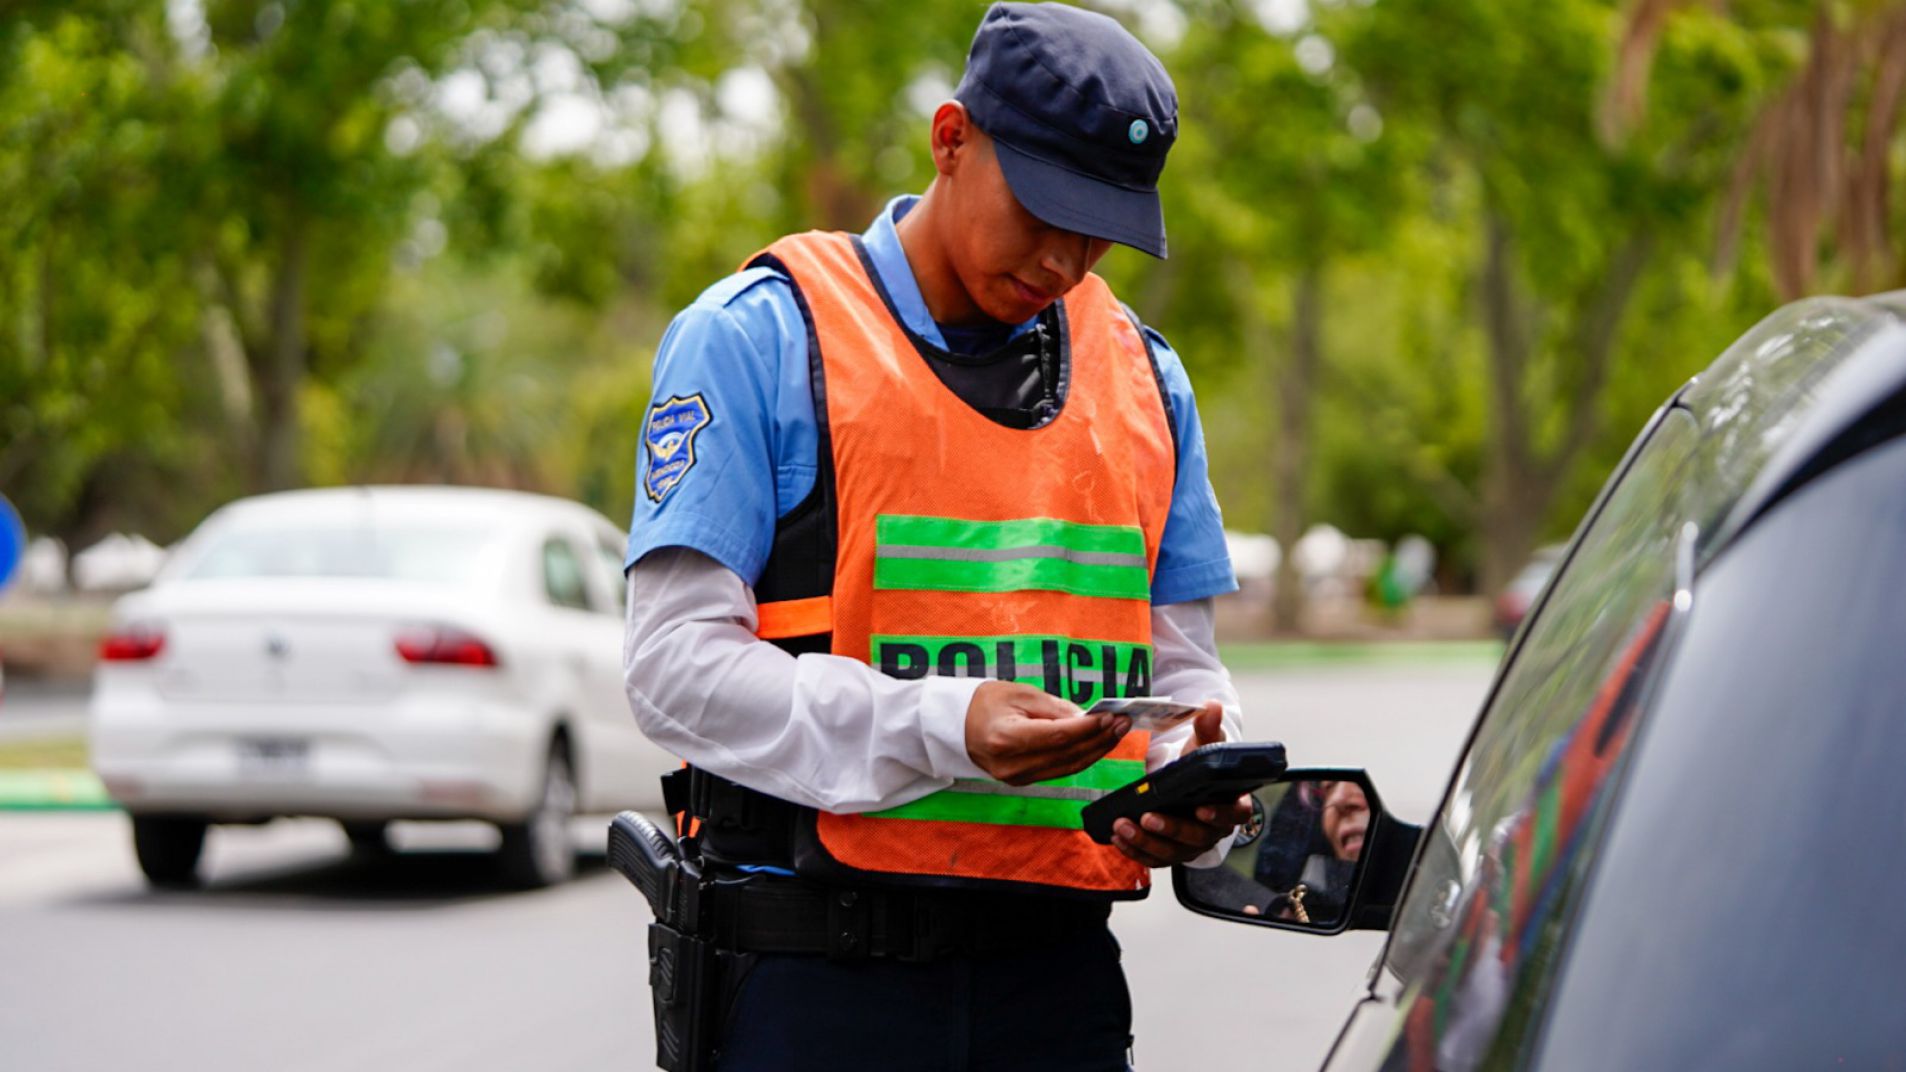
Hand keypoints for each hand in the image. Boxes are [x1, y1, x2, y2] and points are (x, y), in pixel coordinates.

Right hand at [965, 681, 1129, 785]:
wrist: (956, 726)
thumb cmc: (985, 703)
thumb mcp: (1019, 694)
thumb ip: (1055, 707)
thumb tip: (1087, 717)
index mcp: (1006, 738)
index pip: (1058, 737)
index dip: (1088, 728)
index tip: (1111, 715)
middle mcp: (1012, 764)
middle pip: (1067, 755)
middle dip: (1100, 739)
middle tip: (1123, 722)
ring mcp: (1017, 777)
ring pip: (1068, 767)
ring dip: (1096, 750)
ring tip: (1117, 732)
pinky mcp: (1023, 781)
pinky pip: (1060, 771)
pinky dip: (1082, 757)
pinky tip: (1097, 743)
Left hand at [1112, 701, 1249, 866]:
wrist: (1183, 780)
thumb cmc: (1199, 764)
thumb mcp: (1204, 744)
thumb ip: (1208, 727)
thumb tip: (1211, 706)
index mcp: (1231, 803)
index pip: (1235, 814)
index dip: (1220, 814)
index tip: (1201, 809)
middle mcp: (1214, 829)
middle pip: (1198, 837)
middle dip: (1172, 829)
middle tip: (1148, 818)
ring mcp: (1191, 844)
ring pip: (1173, 852)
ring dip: (1147, 842)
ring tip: (1123, 826)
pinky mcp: (1170, 851)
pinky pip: (1154, 858)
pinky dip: (1136, 851)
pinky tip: (1119, 837)